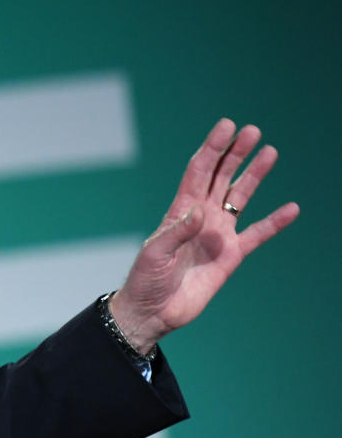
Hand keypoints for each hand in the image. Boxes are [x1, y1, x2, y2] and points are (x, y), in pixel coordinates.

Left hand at [109, 118, 299, 353]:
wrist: (154, 310)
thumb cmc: (146, 279)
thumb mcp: (155, 252)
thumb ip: (177, 231)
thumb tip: (199, 211)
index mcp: (179, 210)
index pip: (199, 171)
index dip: (212, 148)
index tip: (226, 126)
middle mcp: (201, 216)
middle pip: (221, 176)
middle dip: (235, 153)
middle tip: (252, 131)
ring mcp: (218, 234)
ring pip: (240, 197)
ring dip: (254, 175)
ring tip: (270, 152)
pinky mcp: (231, 255)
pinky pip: (258, 234)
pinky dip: (275, 222)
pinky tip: (291, 209)